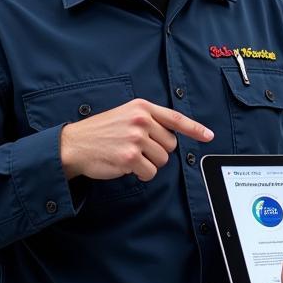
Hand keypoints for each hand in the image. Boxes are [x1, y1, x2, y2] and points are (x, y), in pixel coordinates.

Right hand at [59, 99, 212, 182]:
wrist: (74, 144)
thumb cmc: (101, 132)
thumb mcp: (126, 115)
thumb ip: (149, 121)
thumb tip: (173, 136)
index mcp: (141, 108)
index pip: (175, 118)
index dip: (195, 128)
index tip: (209, 136)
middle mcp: (141, 121)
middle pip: (171, 145)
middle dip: (158, 151)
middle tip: (137, 148)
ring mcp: (135, 139)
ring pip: (162, 160)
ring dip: (149, 163)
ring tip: (129, 156)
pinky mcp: (130, 158)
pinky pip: (150, 173)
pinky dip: (141, 174)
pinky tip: (126, 166)